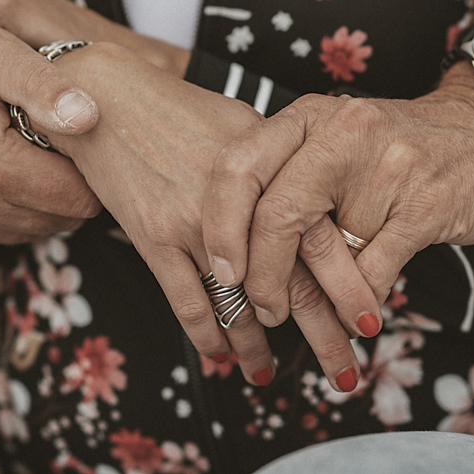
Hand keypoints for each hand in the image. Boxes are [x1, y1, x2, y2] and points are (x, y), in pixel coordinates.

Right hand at [0, 16, 107, 245]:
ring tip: (21, 143)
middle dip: (67, 182)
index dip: (90, 166)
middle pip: (60, 219)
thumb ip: (43, 84)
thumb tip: (91, 119)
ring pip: (32, 228)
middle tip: (50, 134)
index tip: (79, 133)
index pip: (81, 198)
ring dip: (38, 194)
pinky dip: (7, 203)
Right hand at [40, 42, 363, 391]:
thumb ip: (279, 167)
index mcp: (271, 173)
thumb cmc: (176, 107)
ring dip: (256, 348)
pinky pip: (185, 301)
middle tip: (344, 376)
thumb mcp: (241, 124)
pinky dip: (205, 334)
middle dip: (322, 337)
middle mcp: (240, 205)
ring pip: (237, 303)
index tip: (367, 324)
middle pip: (291, 284)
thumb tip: (314, 200)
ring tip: (270, 376)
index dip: (349, 291)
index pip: (324, 243)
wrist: (105, 97)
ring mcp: (195, 222)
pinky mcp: (153, 236)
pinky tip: (218, 356)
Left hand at [203, 64, 473, 332]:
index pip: (239, 166)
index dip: (220, 225)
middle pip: (277, 213)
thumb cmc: (399, 146)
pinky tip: (360, 316)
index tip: (219, 270)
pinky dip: (360, 301)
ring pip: (328, 250)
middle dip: (262, 274)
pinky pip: (374, 268)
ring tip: (316, 321)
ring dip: (316, 299)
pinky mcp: (428, 204)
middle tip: (262, 307)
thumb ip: (288, 178)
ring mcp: (388, 167)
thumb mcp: (335, 140)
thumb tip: (235, 251)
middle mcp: (343, 133)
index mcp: (309, 116)